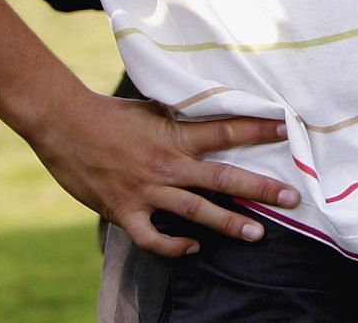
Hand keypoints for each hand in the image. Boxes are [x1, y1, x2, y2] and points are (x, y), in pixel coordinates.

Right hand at [30, 91, 298, 258]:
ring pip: (196, 212)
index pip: (228, 132)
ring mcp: (147, 191)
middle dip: (261, 189)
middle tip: (292, 197)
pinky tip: (192, 249)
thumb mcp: (154, 108)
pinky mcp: (124, 211)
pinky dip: (173, 248)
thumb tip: (210, 111)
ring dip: (229, 224)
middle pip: (224, 179)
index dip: (260, 131)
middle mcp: (168, 165)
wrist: (65, 125)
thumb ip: (182, 119)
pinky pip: (153, 238)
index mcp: (177, 135)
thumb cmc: (111, 114)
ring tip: (257, 233)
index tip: (289, 131)